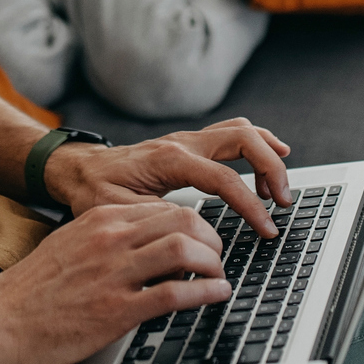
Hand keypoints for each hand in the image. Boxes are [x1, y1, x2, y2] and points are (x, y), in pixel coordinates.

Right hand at [0, 201, 230, 363]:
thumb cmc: (30, 292)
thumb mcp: (71, 246)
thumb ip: (107, 240)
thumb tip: (146, 244)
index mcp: (99, 219)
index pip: (165, 208)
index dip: (196, 223)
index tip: (205, 240)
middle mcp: (109, 238)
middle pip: (184, 221)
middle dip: (212, 239)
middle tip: (218, 257)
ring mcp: (113, 273)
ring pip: (185, 251)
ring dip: (213, 263)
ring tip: (218, 276)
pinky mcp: (115, 310)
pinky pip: (175, 294)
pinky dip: (206, 292)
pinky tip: (216, 295)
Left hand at [45, 119, 293, 237]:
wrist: (79, 170)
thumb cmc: (94, 190)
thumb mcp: (116, 210)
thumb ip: (153, 218)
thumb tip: (187, 233)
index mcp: (169, 160)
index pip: (224, 178)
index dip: (250, 204)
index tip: (267, 228)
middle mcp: (183, 143)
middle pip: (244, 139)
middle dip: (272, 168)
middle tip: (283, 202)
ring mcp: (189, 140)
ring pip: (243, 130)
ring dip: (269, 154)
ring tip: (279, 189)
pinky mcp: (192, 144)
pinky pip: (233, 133)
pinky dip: (258, 144)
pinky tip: (272, 159)